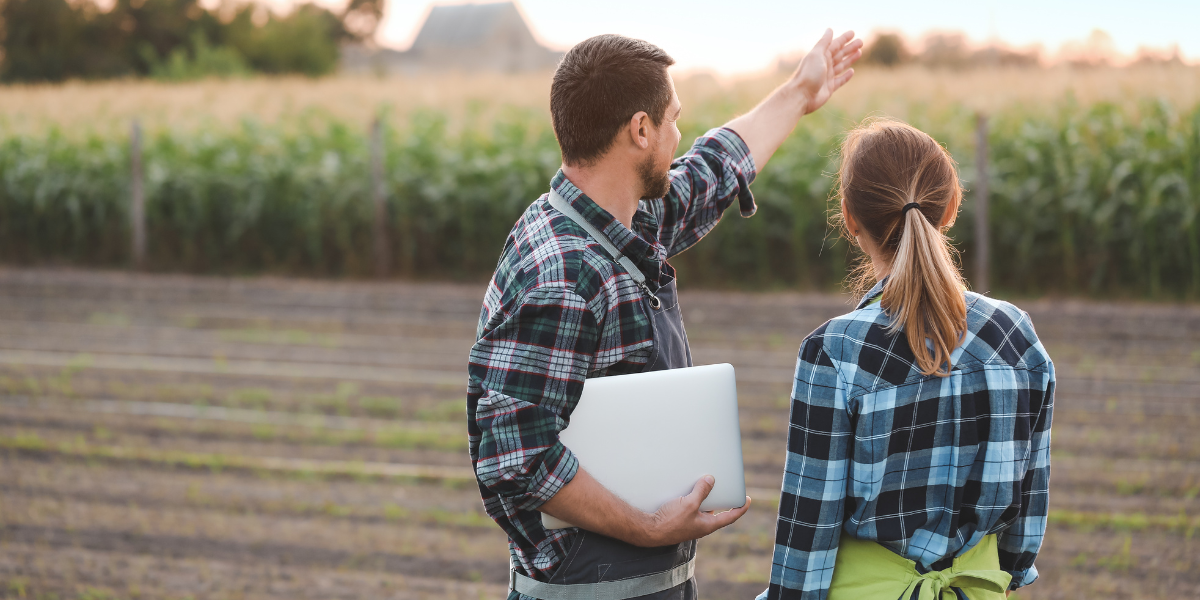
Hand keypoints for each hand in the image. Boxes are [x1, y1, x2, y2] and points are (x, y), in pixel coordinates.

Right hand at [636, 475, 750, 546]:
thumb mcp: (689, 504)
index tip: (747, 500)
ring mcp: (690, 524)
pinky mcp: (680, 520)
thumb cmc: (670, 522)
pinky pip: (691, 508)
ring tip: (703, 484)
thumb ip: (701, 492)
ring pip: (702, 509)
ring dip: (704, 498)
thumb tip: (710, 480)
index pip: (730, 517)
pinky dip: (693, 499)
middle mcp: (701, 526)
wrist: (650, 530)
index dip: (740, 508)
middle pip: (716, 511)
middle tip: (723, 487)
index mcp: (708, 525)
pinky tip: (686, 490)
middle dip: (720, 499)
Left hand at [791, 29, 861, 114]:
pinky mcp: (829, 88)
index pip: (835, 45)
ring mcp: (827, 76)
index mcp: (821, 56)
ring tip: (859, 52)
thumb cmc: (808, 73)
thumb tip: (829, 29)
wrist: (802, 95)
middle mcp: (824, 65)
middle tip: (861, 42)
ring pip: (841, 65)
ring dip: (850, 59)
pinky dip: (846, 76)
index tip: (853, 33)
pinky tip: (852, 71)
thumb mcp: (816, 54)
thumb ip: (824, 42)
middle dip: (850, 48)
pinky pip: (840, 80)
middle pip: (839, 54)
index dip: (843, 38)